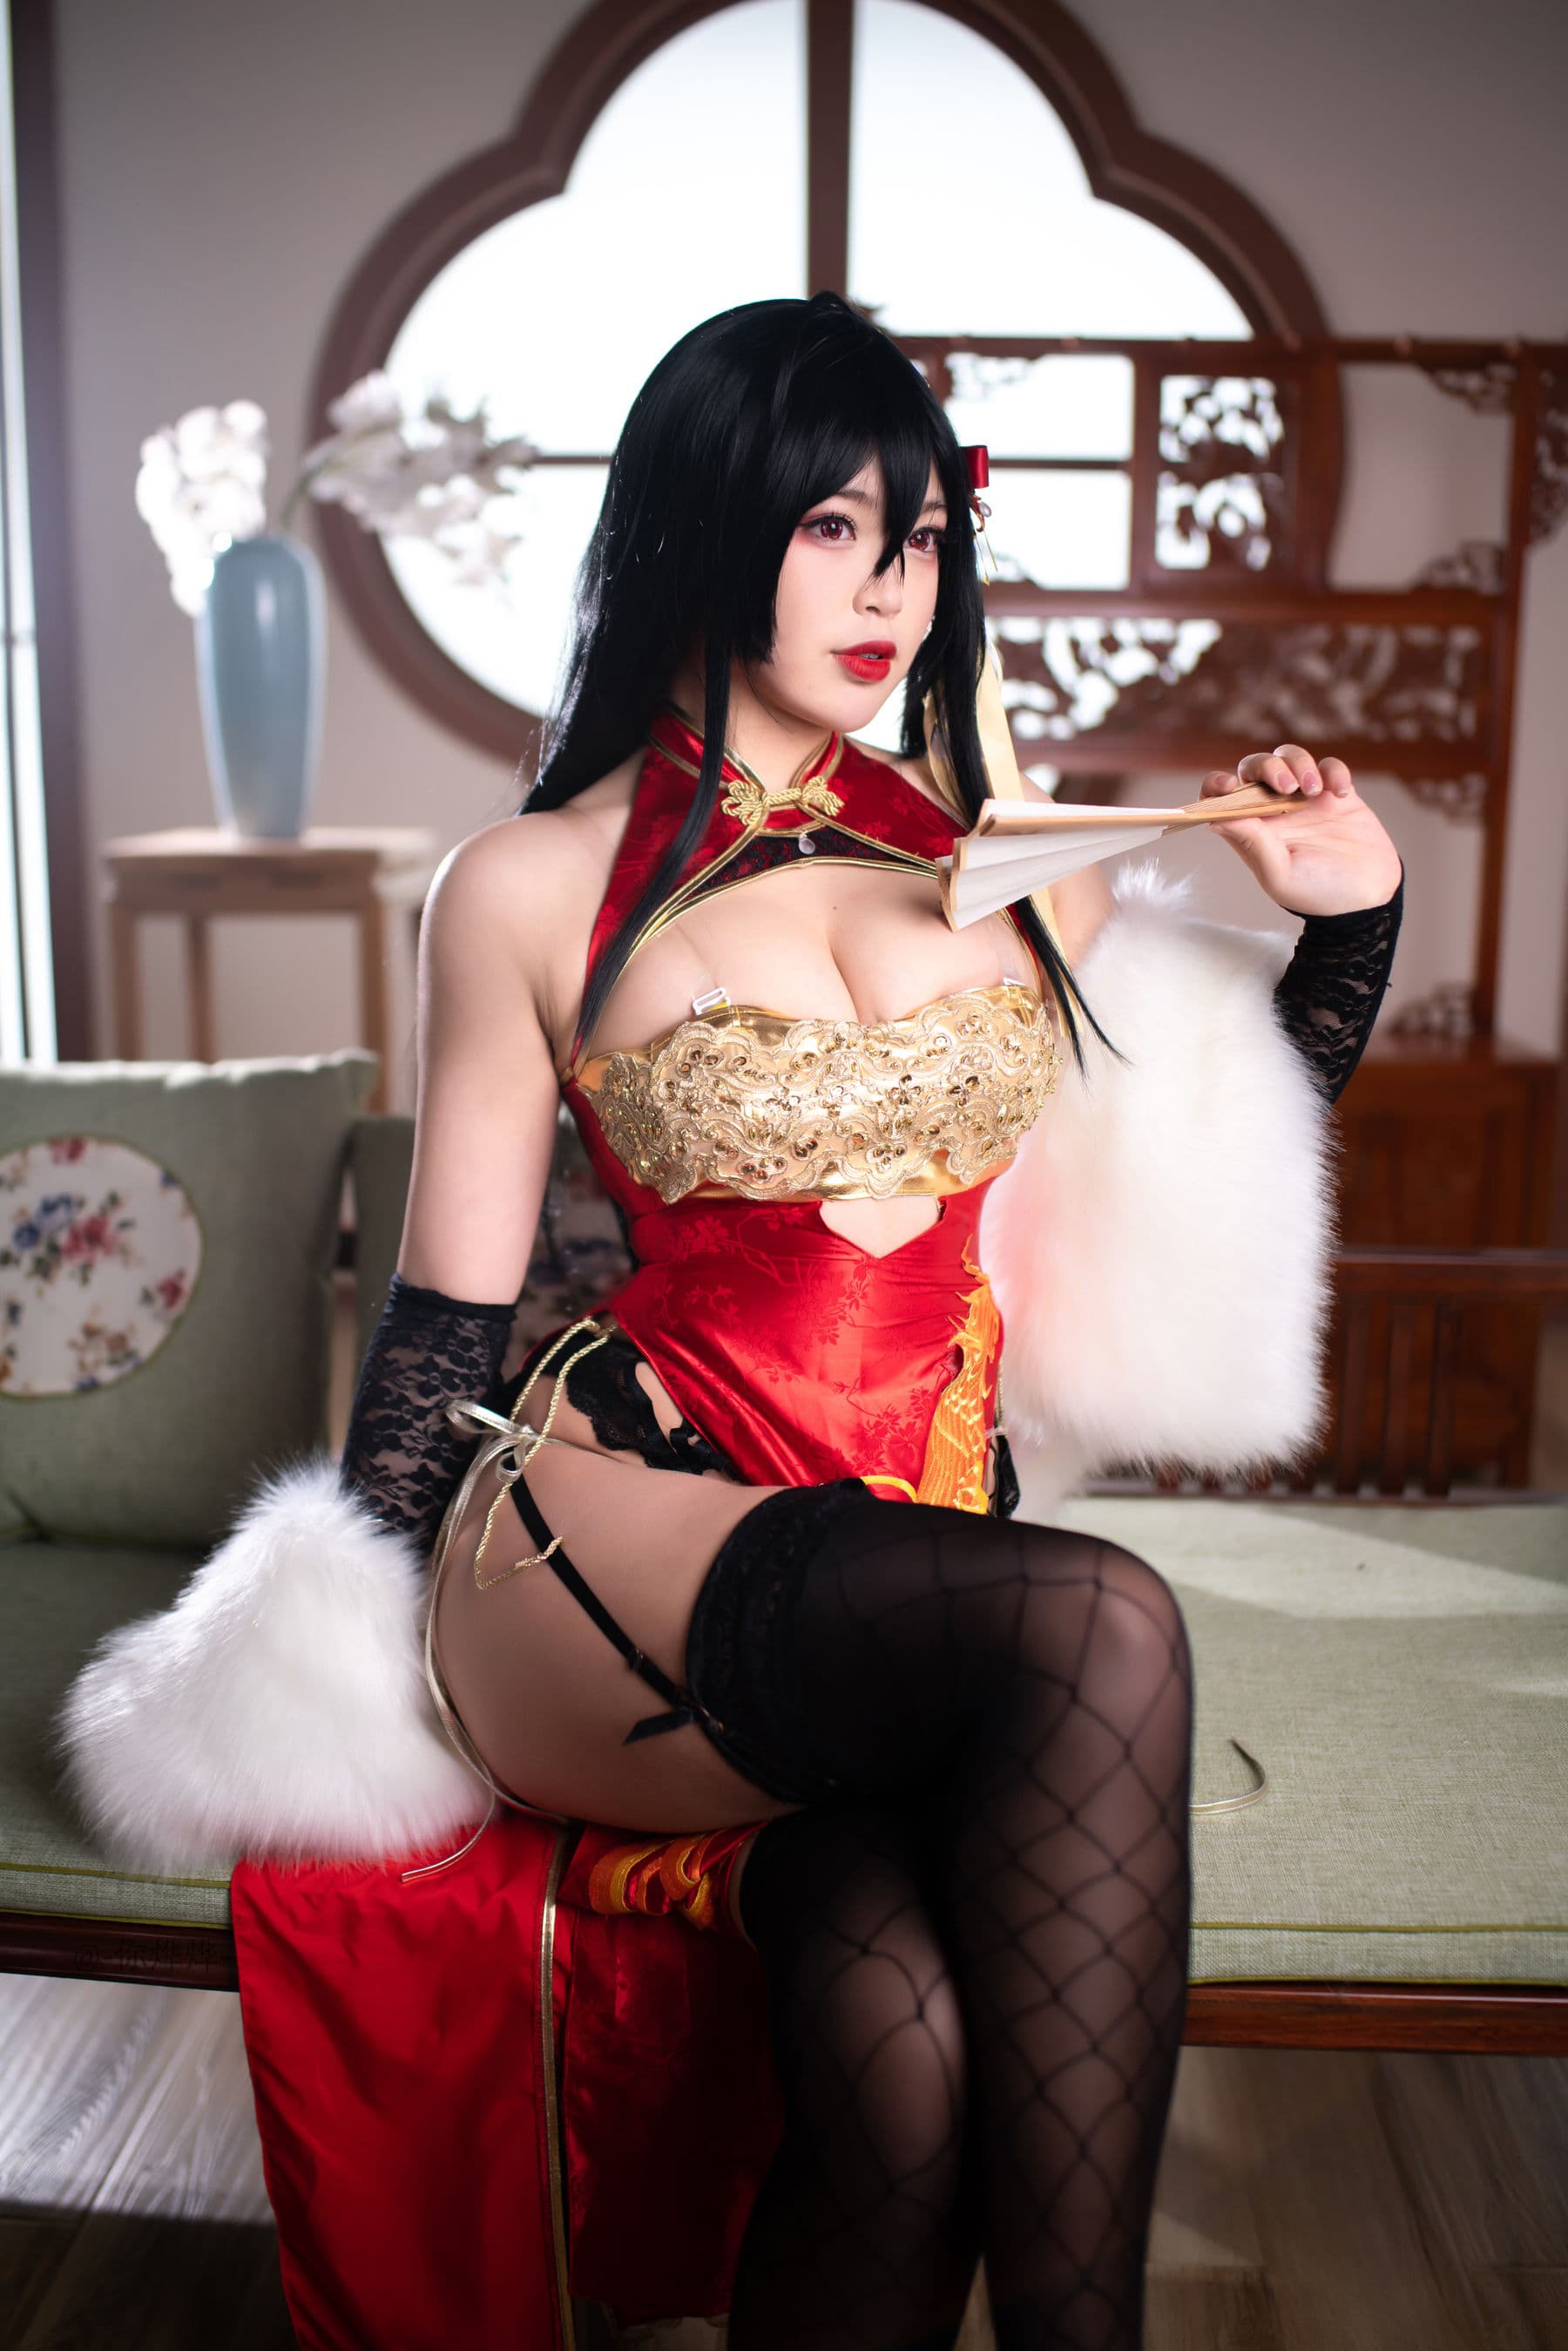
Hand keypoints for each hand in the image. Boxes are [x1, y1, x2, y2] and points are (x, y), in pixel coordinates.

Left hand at [1200, 744, 1403, 917]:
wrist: (1368, 896)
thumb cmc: (1318, 892)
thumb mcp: (1280, 874)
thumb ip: (1252, 843)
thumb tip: (1215, 818)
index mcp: (1252, 830)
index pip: (1221, 798)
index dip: (1215, 785)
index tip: (1227, 785)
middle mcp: (1274, 810)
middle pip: (1255, 768)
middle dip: (1267, 767)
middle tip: (1287, 786)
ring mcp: (1304, 798)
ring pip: (1290, 757)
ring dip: (1299, 763)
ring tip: (1315, 790)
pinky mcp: (1335, 793)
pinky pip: (1329, 766)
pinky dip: (1334, 771)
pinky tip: (1341, 793)